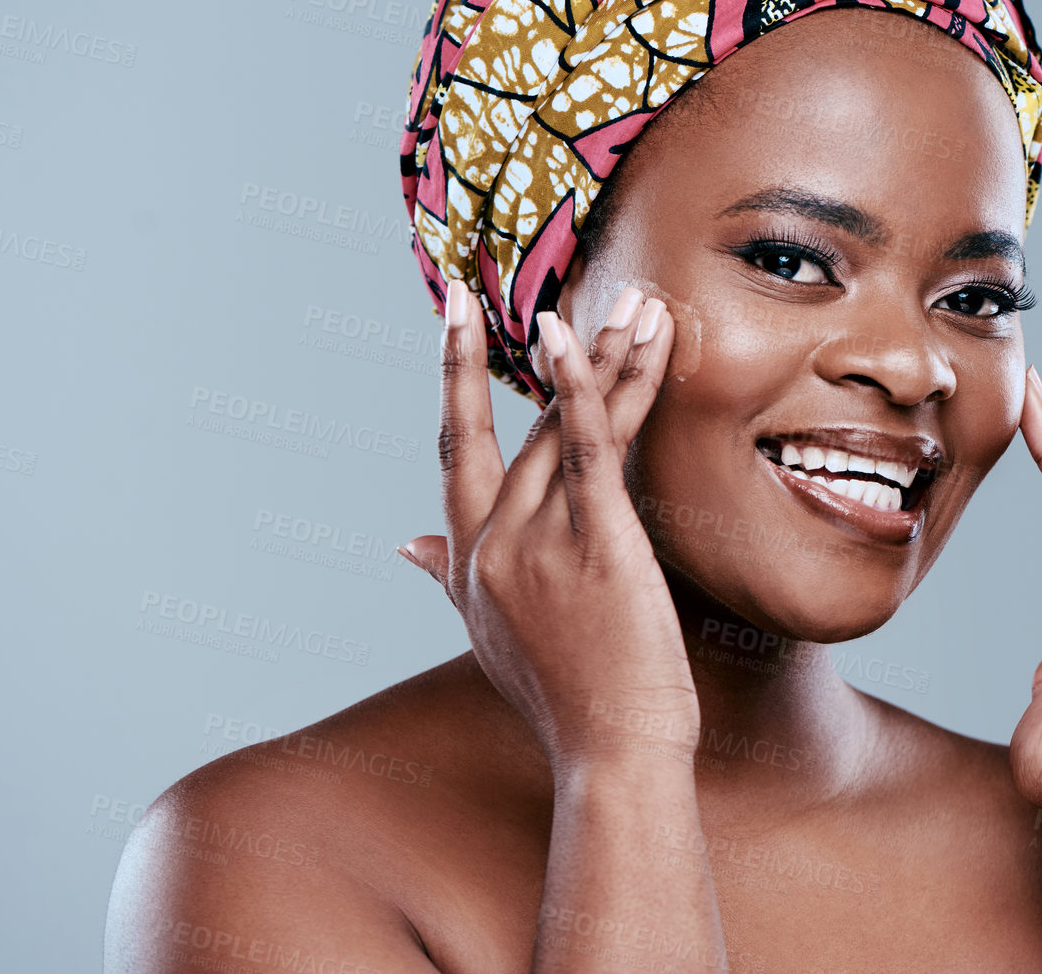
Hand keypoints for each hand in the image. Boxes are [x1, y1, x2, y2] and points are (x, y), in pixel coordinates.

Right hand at [400, 279, 699, 775]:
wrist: (613, 754)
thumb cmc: (569, 699)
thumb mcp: (492, 635)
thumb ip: (450, 580)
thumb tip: (404, 547)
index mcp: (468, 565)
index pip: (454, 453)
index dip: (452, 380)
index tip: (454, 316)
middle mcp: (490, 546)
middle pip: (509, 426)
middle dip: (515, 353)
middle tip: (522, 286)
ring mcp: (535, 541)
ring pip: (561, 424)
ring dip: (601, 356)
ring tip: (638, 302)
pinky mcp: (593, 539)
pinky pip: (589, 444)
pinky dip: (590, 384)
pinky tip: (599, 335)